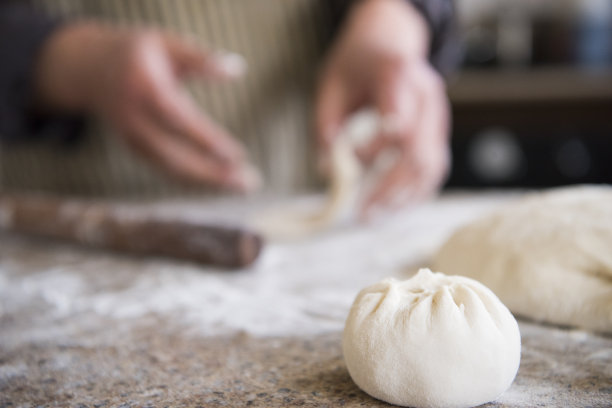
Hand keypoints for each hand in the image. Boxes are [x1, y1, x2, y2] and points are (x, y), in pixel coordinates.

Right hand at [35, 23, 259, 191]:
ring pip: (171, 169)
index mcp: (142, 88)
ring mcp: (132, 139)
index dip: (205, 140)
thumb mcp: (166, 43)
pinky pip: (168, 170)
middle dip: (212, 173)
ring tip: (245, 185)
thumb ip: (199, 58)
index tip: (236, 155)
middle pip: (174, 156)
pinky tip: (224, 181)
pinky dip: (196, 179)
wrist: (89, 69)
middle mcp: (134, 120)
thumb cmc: (138, 52)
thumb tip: (237, 69)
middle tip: (249, 182)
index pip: (176, 119)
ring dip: (209, 181)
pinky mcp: (136, 150)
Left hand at [316, 0, 449, 216]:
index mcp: (396, 71)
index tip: (363, 159)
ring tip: (374, 216)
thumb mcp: (331, 83)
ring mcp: (437, 115)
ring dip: (402, 196)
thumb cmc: (357, 66)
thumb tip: (328, 168)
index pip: (398, 101)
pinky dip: (415, 192)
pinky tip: (392, 208)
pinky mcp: (439, 132)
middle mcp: (425, 93)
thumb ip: (326, 122)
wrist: (390, 44)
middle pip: (416, 146)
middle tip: (363, 211)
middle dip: (389, 184)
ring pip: (430, 163)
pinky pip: (434, 168)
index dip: (386, 130)